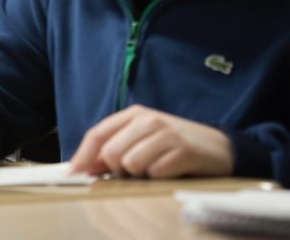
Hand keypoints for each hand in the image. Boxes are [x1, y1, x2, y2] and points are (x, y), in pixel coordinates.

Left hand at [69, 105, 233, 178]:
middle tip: (133, 172)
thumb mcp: (142, 138)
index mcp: (133, 114)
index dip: (83, 155)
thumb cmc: (174, 143)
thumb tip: (84, 166)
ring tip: (154, 169)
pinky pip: (156, 172)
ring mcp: (167, 134)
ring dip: (139, 175)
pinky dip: (159, 177)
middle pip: (111, 153)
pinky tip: (170, 171)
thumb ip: (114, 147)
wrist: (219, 146)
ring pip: (131, 164)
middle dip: (116, 170)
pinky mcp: (184, 151)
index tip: (73, 173)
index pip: (97, 134)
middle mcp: (148, 120)